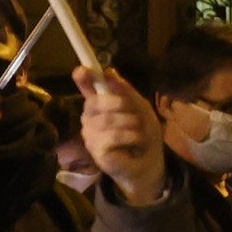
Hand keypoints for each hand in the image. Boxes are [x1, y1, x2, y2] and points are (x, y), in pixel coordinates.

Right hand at [74, 69, 169, 202]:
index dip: (83, 78)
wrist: (149, 162)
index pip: (85, 88)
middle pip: (96, 102)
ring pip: (106, 120)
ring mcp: (90, 136)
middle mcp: (89, 118)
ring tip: (139, 130)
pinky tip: (136, 140)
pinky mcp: (96, 152)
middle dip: (120, 104)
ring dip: (130, 123)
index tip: (81, 69)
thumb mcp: (140, 108)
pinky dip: (130, 136)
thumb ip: (126, 91)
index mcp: (99, 104)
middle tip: (136, 115)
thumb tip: (109, 71)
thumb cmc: (143, 133)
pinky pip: (111, 137)